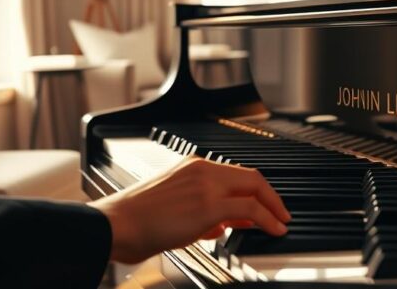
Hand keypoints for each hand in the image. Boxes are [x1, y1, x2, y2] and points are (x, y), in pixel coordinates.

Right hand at [88, 157, 290, 262]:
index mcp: (193, 166)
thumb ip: (202, 215)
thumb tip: (223, 224)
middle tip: (281, 213)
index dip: (256, 191)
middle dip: (271, 197)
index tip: (265, 205)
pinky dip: (267, 218)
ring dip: (273, 208)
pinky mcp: (208, 204)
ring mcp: (206, 185)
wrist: (115, 224)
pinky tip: (273, 229)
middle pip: (251, 177)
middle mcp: (202, 169)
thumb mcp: (175, 211)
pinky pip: (249, 209)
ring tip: (280, 222)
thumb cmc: (135, 221)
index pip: (235, 174)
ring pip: (254, 189)